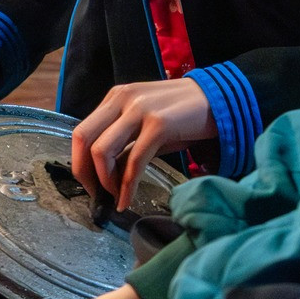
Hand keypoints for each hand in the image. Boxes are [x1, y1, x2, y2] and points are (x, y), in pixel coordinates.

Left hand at [72, 79, 215, 211]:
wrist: (219, 100)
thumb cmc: (182, 116)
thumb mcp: (145, 125)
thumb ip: (124, 143)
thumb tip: (106, 175)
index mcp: (114, 98)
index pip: (81, 132)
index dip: (80, 163)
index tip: (91, 186)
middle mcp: (121, 99)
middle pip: (83, 139)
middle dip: (85, 173)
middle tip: (97, 195)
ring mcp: (139, 109)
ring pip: (102, 151)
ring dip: (105, 182)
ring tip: (116, 198)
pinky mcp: (159, 124)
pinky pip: (134, 161)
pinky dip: (128, 186)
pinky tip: (128, 200)